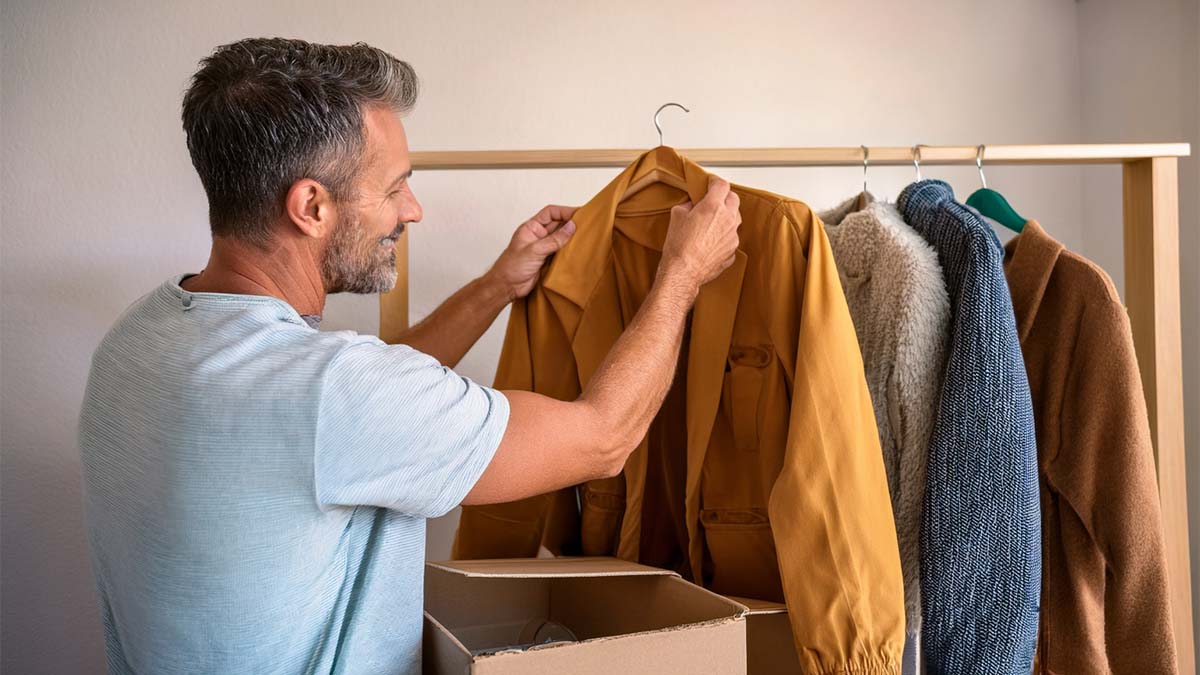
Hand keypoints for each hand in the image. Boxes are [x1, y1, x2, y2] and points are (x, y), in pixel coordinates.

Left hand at [486, 204, 577, 300]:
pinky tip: (579, 250)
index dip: (565, 211)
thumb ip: (554, 239)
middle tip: (587, 224)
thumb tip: (571, 226)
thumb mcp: (534, 250)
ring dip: (572, 238)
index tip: (579, 213)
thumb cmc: (511, 267)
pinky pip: (561, 251)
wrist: (506, 287)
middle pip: (558, 224)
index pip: (550, 213)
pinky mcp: (547, 260)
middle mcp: (538, 235)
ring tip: (586, 236)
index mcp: (531, 227)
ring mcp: (543, 248)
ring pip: (561, 238)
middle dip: (571, 223)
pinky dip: (570, 250)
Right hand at [660, 175, 740, 289]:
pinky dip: (723, 237)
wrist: (683, 272)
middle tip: (713, 201)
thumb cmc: (679, 246)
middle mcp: (727, 219)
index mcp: (713, 206)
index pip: (722, 185)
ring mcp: (732, 236)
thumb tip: (692, 205)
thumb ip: (688, 205)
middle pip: (734, 199)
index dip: (715, 182)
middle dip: (724, 197)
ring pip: (735, 219)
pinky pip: (731, 238)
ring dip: (726, 217)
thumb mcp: (677, 216)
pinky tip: (711, 242)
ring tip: (711, 223)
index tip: (711, 184)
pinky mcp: (732, 251)